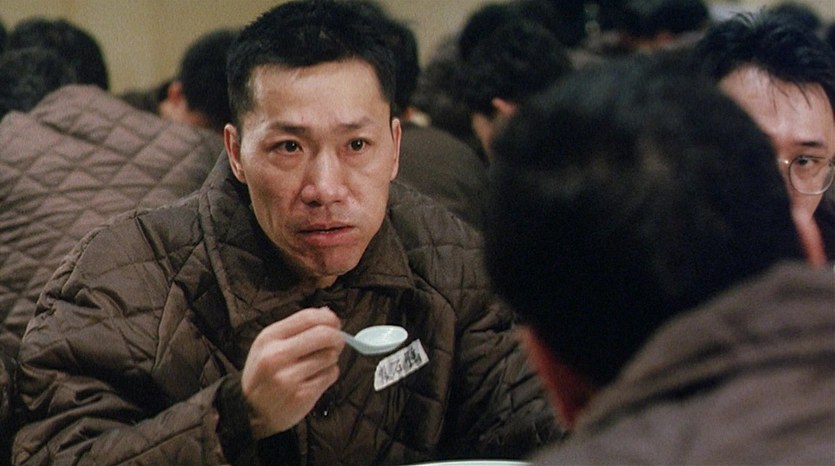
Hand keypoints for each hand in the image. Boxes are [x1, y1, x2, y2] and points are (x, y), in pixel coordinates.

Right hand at [241, 306, 343, 437]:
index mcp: (269, 338)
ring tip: (318, 364)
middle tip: (337, 341)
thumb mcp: (267, 345)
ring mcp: (290, 377)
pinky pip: (331, 375)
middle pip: (323, 335)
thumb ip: (296, 329)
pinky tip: (316, 377)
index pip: (307, 317)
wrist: (251, 412)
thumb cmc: (263, 375)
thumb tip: (327, 314)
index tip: (335, 323)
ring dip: (331, 358)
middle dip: (337, 337)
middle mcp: (277, 356)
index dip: (328, 318)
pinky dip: (329, 374)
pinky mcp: (302, 395)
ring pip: (330, 356)